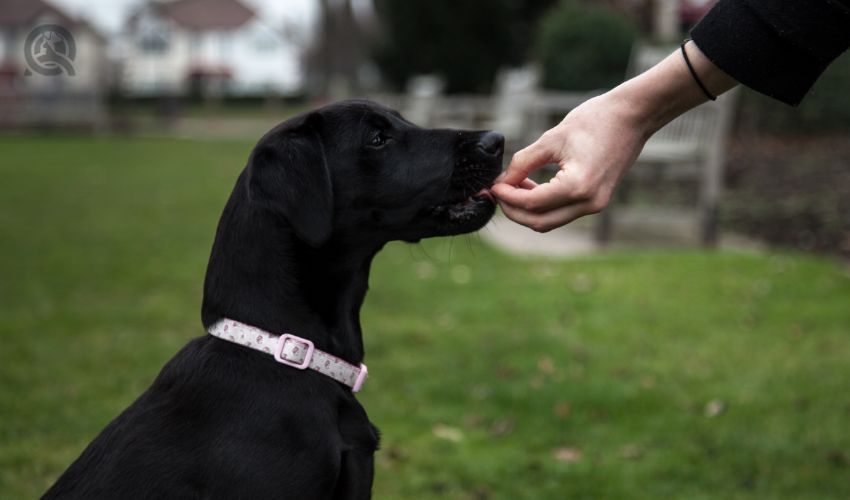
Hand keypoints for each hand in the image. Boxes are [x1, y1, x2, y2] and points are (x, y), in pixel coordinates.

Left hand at [491, 92, 649, 231]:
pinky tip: (530, 186)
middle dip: (513, 210)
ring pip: (549, 220)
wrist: (632, 116)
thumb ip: (523, 162)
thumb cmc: (594, 121)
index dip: (507, 196)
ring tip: (512, 186)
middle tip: (496, 192)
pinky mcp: (596, 202)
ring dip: (527, 209)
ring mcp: (595, 205)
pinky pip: (561, 212)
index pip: (531, 203)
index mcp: (578, 186)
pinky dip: (543, 205)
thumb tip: (504, 181)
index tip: (492, 185)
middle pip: (538, 222)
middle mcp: (589, 203)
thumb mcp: (551, 139)